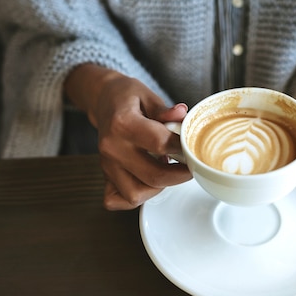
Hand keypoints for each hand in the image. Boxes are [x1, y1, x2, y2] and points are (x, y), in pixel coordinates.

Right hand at [64, 64, 191, 209]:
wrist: (103, 100)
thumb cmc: (127, 98)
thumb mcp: (148, 95)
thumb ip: (166, 110)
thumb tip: (183, 115)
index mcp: (123, 123)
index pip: (160, 143)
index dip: (182, 147)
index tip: (192, 147)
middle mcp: (112, 147)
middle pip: (153, 176)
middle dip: (179, 175)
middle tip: (189, 166)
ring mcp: (107, 164)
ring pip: (136, 194)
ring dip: (158, 188)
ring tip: (166, 170)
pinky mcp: (105, 175)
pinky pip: (119, 199)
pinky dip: (136, 196)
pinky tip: (147, 180)